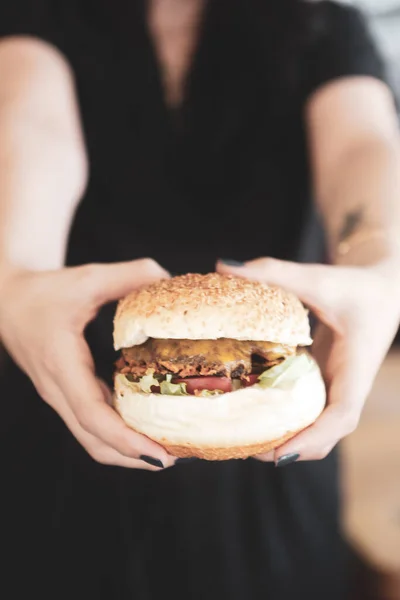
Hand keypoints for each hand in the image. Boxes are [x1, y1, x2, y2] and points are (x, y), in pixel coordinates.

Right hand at [0, 259, 175, 469]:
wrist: (7, 299)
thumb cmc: (43, 291)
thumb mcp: (86, 278)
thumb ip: (129, 275)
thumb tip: (168, 277)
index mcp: (62, 365)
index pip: (93, 416)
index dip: (126, 440)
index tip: (159, 454)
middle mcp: (59, 390)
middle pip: (95, 442)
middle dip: (135, 458)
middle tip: (178, 457)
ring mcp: (61, 395)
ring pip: (92, 439)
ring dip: (127, 451)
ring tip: (168, 448)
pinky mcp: (67, 393)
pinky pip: (92, 425)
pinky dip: (119, 434)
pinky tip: (146, 426)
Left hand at [217, 257, 399, 462]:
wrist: (382, 289)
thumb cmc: (355, 285)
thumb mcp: (317, 277)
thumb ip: (275, 271)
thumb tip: (224, 265)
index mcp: (356, 367)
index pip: (342, 415)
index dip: (313, 438)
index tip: (279, 454)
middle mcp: (348, 385)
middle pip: (327, 435)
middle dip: (293, 449)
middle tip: (248, 450)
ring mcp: (338, 387)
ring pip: (318, 429)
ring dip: (288, 440)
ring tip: (246, 440)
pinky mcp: (327, 382)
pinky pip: (310, 412)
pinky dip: (287, 422)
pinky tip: (255, 413)